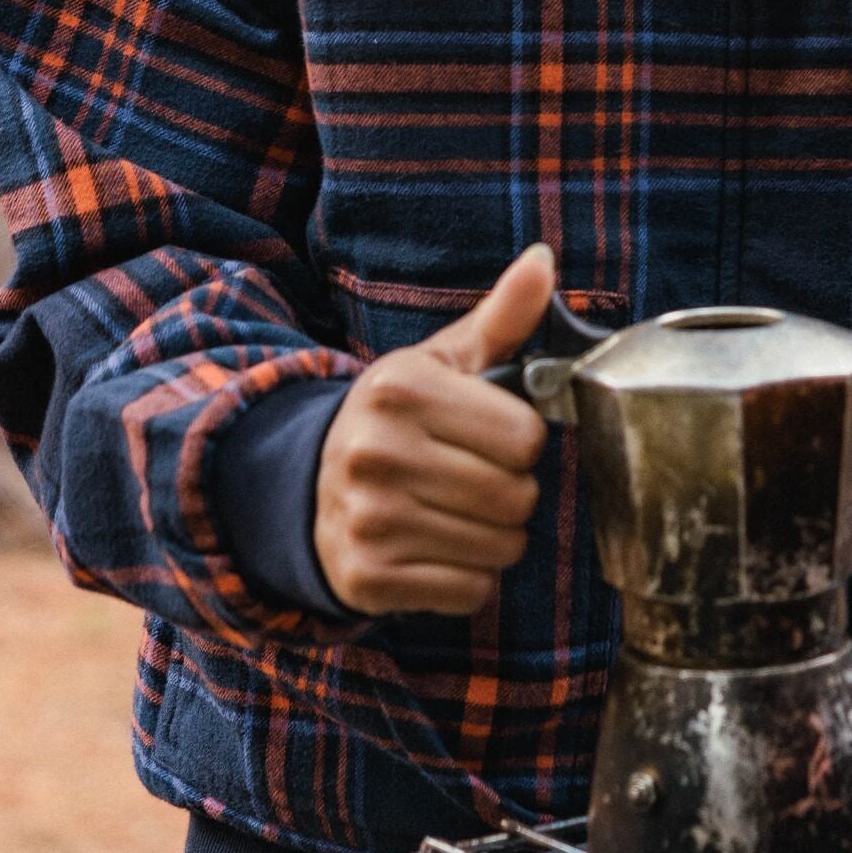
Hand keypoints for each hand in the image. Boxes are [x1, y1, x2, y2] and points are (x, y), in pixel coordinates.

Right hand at [314, 243, 554, 615]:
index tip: (489, 433)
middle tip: (471, 475)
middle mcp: (376, 454)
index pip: (525, 437)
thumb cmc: (399, 418)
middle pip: (517, 496)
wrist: (309, 485)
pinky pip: (471, 592)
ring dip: (494, 536)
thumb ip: (503, 317)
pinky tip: (434, 546)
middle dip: (512, 490)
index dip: (520, 439)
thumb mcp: (444, 360)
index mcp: (399, 389)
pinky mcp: (368, 580)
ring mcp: (368, 522)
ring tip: (453, 510)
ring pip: (500, 548)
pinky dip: (467, 577)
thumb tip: (543, 261)